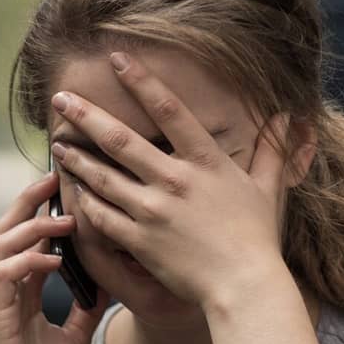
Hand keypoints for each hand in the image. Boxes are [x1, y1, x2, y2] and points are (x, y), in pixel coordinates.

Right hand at [0, 173, 111, 343]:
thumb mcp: (77, 335)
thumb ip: (87, 306)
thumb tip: (113, 281)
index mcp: (23, 289)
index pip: (29, 236)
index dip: (44, 209)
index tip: (68, 186)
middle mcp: (7, 289)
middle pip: (8, 229)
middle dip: (29, 201)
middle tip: (56, 178)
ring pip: (1, 245)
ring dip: (31, 227)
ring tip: (62, 219)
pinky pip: (4, 277)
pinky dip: (27, 262)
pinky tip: (52, 259)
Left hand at [50, 54, 296, 308]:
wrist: (242, 283)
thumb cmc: (256, 236)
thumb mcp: (268, 187)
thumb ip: (271, 150)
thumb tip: (285, 116)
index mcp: (205, 161)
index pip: (169, 109)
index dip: (141, 81)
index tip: (118, 60)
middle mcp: (175, 180)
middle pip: (122, 140)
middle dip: (87, 116)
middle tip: (61, 99)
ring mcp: (153, 210)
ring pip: (103, 177)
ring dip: (77, 159)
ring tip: (58, 144)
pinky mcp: (139, 240)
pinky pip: (102, 217)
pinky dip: (84, 202)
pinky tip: (70, 191)